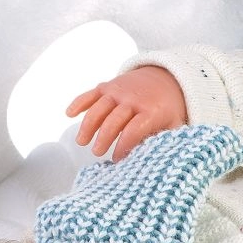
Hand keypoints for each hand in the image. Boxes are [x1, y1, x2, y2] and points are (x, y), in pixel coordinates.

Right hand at [65, 66, 187, 160]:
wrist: (166, 78)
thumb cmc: (167, 110)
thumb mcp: (174, 126)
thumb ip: (162, 142)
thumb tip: (149, 164)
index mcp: (152, 111)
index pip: (134, 130)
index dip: (123, 146)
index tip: (117, 160)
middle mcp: (133, 100)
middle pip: (114, 119)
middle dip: (104, 137)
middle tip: (97, 152)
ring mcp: (119, 91)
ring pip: (99, 107)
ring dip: (88, 125)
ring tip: (81, 142)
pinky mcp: (108, 86)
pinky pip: (91, 93)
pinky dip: (79, 103)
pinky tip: (69, 114)